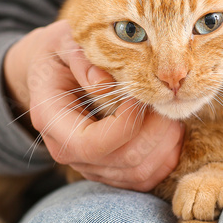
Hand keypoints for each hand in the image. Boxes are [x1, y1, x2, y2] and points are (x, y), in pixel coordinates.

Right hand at [3, 20, 183, 190]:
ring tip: (171, 113)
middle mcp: (67, 150)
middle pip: (123, 159)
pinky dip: (166, 157)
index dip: (126, 123)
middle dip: (155, 131)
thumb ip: (81, 61)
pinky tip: (171, 130)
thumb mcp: (64, 44)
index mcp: (51, 120)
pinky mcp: (108, 169)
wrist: (51, 72)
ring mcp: (88, 164)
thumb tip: (103, 83)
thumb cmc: (60, 53)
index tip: (141, 95)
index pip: (92, 143)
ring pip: (139, 173)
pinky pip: (144, 178)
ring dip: (166, 144)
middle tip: (165, 101)